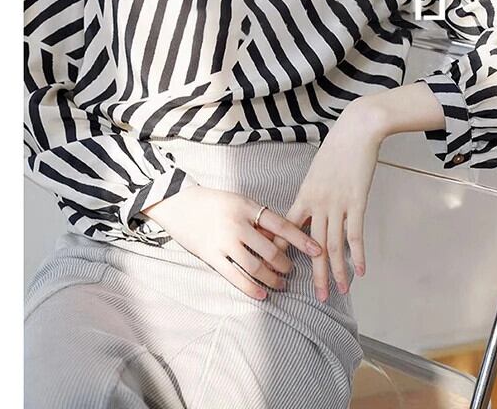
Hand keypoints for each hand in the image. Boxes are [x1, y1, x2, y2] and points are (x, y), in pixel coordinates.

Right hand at [142, 185, 324, 300]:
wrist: (179, 202)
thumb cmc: (213, 201)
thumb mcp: (239, 201)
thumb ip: (257, 219)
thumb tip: (279, 240)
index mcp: (247, 206)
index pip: (281, 225)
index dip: (301, 239)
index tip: (317, 250)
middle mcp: (237, 224)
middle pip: (270, 250)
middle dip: (285, 264)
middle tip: (291, 271)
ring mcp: (223, 241)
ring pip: (255, 266)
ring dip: (272, 279)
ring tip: (280, 284)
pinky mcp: (211, 255)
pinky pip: (235, 276)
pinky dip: (251, 288)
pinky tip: (261, 294)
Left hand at [272, 100, 385, 301]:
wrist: (357, 130)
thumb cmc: (338, 147)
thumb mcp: (317, 170)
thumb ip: (313, 191)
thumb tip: (310, 207)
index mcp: (304, 194)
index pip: (288, 228)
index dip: (282, 250)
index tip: (275, 268)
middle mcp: (318, 202)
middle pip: (312, 245)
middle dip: (315, 274)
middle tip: (317, 296)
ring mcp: (337, 203)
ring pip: (333, 245)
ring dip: (338, 271)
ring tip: (339, 291)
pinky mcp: (356, 201)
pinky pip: (355, 234)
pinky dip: (357, 255)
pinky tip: (360, 271)